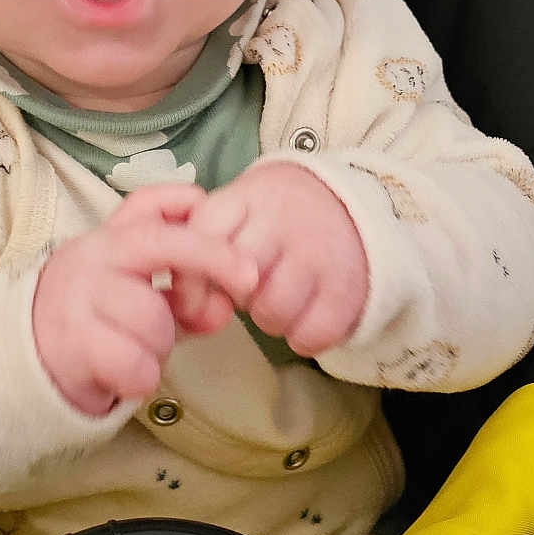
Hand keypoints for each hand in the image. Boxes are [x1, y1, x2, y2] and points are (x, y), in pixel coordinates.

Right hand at [33, 185, 259, 415]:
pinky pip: (136, 363)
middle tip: (237, 293)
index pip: (152, 208)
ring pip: (154, 319)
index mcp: (109, 238)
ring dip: (159, 346)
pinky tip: (125, 376)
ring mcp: (78, 297)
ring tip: (135, 350)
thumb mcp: (138, 295)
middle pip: (162, 248)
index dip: (196, 215)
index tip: (237, 242)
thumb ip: (184, 294)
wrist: (25, 362)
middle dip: (209, 264)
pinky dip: (141, 378)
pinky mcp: (71, 343)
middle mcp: (91, 256)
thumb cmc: (96, 323)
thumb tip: (222, 306)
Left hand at [185, 163, 367, 356]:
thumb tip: (178, 300)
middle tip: (250, 288)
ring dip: (269, 319)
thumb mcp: (243, 207)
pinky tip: (306, 317)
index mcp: (249, 198)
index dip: (191, 276)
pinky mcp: (348, 288)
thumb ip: (208, 241)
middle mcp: (284, 222)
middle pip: (236, 281)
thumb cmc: (281, 217)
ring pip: (270, 312)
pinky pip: (309, 334)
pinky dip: (303, 336)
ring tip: (280, 299)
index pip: (202, 235)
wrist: (355, 205)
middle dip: (235, 295)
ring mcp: (319, 254)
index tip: (196, 293)